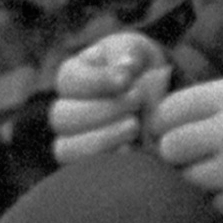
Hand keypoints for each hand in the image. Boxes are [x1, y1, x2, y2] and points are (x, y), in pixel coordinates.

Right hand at [50, 31, 167, 165]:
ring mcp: (72, 140)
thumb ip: (127, 52)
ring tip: (135, 126)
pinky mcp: (87, 165)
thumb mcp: (136, 50)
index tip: (127, 79)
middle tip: (138, 100)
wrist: (159, 100)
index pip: (69, 80)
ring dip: (103, 138)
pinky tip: (131, 150)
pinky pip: (83, 172)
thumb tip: (126, 66)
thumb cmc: (141, 70)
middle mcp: (64, 110)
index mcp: (72, 77)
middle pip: (63, 117)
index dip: (97, 80)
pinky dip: (108, 161)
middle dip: (104, 110)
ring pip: (66, 149)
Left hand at [147, 68, 222, 222]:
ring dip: (199, 180)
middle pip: (171, 145)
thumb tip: (178, 114)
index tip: (168, 131)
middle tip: (191, 158)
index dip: (165, 123)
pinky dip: (221, 202)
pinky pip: (211, 204)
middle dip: (177, 154)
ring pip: (187, 178)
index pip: (173, 107)